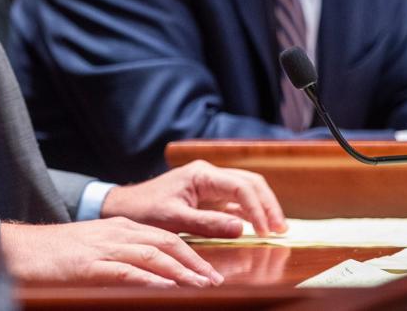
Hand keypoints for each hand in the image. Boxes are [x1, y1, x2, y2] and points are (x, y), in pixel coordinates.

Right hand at [0, 217, 222, 286]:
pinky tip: (166, 290)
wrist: (20, 249)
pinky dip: (149, 280)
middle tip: (216, 281)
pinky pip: (126, 271)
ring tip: (200, 287)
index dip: (191, 254)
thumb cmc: (56, 254)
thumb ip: (123, 257)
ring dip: (180, 272)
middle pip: (165, 243)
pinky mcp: (90, 265)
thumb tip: (152, 277)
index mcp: (120, 227)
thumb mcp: (96, 248)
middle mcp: (117, 233)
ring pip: (152, 256)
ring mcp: (104, 248)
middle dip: (194, 262)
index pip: (165, 238)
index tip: (210, 272)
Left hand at [101, 160, 285, 236]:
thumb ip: (207, 223)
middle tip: (281, 229)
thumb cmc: (145, 211)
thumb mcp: (174, 219)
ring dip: (263, 207)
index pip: (241, 187)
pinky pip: (236, 201)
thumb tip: (242, 228)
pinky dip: (250, 212)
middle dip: (268, 205)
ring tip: (276, 228)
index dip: (258, 209)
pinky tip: (258, 227)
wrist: (124, 207)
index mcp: (202, 174)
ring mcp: (210, 184)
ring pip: (247, 190)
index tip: (266, 231)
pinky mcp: (209, 196)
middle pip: (250, 183)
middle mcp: (209, 175)